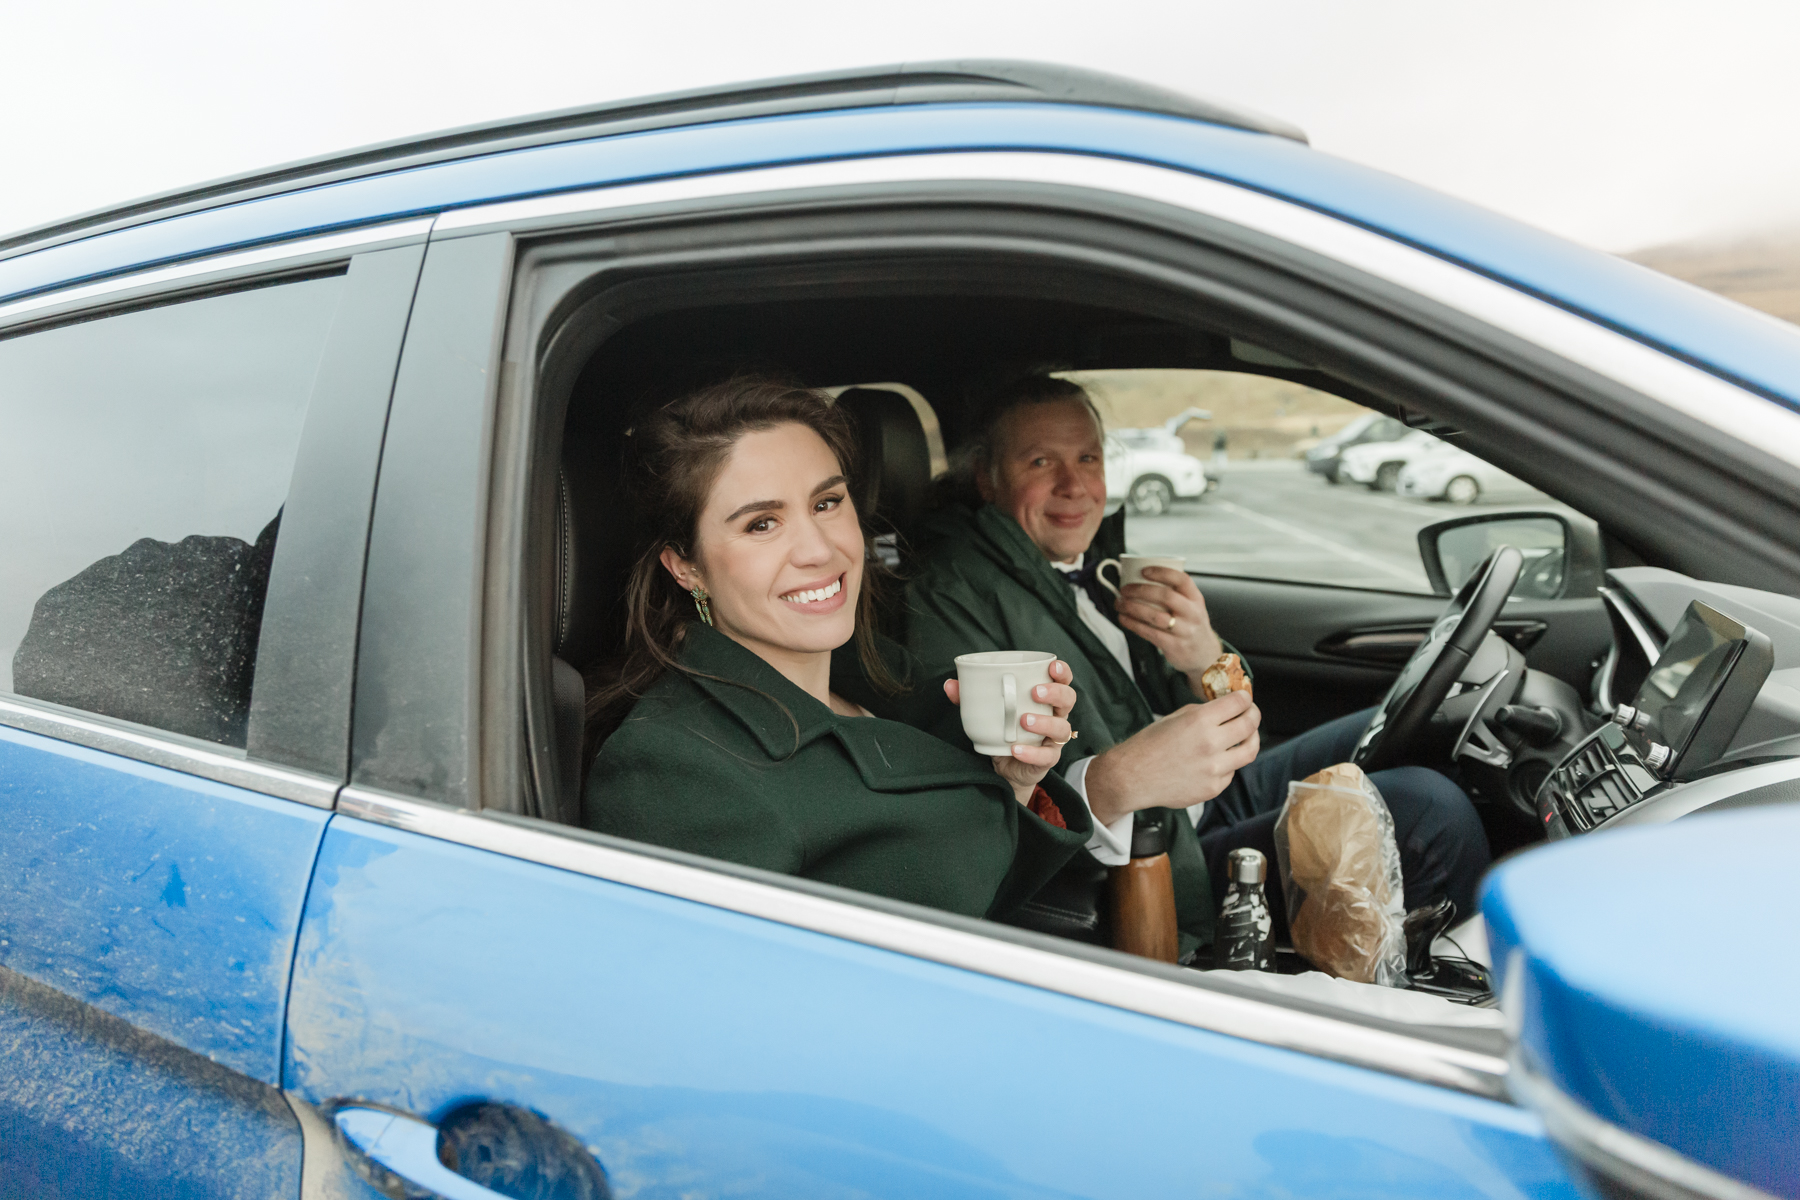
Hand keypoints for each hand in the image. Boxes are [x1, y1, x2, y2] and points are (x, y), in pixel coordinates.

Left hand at [945, 659, 1077, 804]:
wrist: (1005, 768)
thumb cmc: (1002, 731)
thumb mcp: (987, 712)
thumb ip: (970, 698)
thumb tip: (950, 684)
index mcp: (1045, 700)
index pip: (1063, 680)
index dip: (1062, 671)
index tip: (1052, 666)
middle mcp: (1055, 717)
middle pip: (1068, 700)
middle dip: (1056, 693)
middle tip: (1035, 692)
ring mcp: (1053, 739)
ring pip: (1061, 728)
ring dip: (1045, 722)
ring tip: (1024, 720)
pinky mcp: (1047, 760)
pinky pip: (1046, 756)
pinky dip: (1031, 753)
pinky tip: (1016, 749)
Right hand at [1081, 691, 1259, 825]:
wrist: (1133, 776)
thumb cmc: (1150, 745)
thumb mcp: (1175, 717)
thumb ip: (1203, 713)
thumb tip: (1225, 709)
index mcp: (1200, 720)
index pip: (1238, 703)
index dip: (1245, 698)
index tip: (1245, 698)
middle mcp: (1210, 743)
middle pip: (1249, 725)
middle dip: (1253, 714)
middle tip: (1251, 713)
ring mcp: (1214, 768)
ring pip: (1249, 751)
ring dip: (1251, 740)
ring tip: (1247, 737)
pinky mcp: (1213, 787)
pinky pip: (1231, 772)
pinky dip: (1229, 764)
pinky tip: (1217, 760)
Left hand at [1113, 567, 1223, 672]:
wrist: (1205, 655)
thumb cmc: (1191, 626)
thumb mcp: (1191, 606)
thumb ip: (1174, 594)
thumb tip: (1139, 579)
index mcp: (1196, 599)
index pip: (1182, 580)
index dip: (1162, 573)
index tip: (1144, 571)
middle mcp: (1192, 614)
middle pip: (1166, 596)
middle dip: (1141, 590)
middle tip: (1125, 589)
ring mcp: (1184, 631)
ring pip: (1155, 616)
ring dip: (1132, 607)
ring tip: (1119, 603)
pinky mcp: (1174, 645)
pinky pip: (1150, 633)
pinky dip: (1133, 624)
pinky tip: (1123, 618)